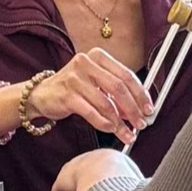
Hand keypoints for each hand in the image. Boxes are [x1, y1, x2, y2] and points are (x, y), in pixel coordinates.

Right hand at [25, 48, 154, 142]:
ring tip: (127, 133)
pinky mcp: (66, 95)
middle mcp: (86, 63)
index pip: (126, 75)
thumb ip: (116, 91)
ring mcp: (75, 79)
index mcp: (98, 56)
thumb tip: (139, 108)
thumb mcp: (96, 82)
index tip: (149, 109)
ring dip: (120, 122)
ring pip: (106, 104)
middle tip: (141, 124)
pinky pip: (91, 113)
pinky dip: (104, 124)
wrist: (42, 94)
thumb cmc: (74, 88)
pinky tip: (110, 130)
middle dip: (133, 109)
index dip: (140, 94)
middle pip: (118, 88)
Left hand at [50, 148, 136, 190]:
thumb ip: (138, 186)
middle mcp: (90, 159)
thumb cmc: (124, 178)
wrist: (109, 174)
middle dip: (85, 187)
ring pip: (72, 182)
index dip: (102, 182)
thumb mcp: (136, 180)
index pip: (103, 169)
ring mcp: (75, 167)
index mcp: (109, 157)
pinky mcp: (64, 178)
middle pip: (86, 174)